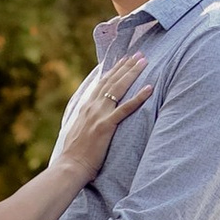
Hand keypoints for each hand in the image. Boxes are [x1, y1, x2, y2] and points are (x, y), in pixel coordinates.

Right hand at [51, 49, 150, 183]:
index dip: (114, 70)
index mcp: (86, 107)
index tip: (124, 59)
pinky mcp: (106, 125)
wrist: (70, 166)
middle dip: (127, 66)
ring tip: (144, 62)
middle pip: (112, 81)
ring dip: (132, 73)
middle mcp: (92, 106)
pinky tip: (150, 88)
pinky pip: (126, 108)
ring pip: (119, 88)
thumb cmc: (75, 153)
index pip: (102, 83)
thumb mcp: (78, 130)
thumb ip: (86, 119)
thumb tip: (92, 115)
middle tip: (140, 54)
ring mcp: (99, 115)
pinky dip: (139, 97)